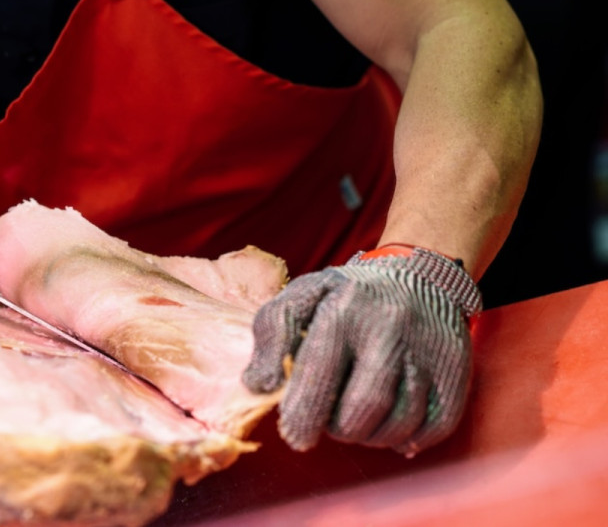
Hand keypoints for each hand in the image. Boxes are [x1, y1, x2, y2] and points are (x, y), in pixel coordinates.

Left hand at [242, 245, 481, 456]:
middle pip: (361, 411)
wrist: (419, 274)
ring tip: (357, 420)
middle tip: (330, 423)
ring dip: (370, 436)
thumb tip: (256, 384)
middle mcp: (388, 330)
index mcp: (342, 311)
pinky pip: (435, 427)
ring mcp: (427, 351)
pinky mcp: (456, 370)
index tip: (295, 436)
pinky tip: (391, 427)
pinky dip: (409, 439)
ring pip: (397, 425)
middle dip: (338, 430)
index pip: (319, 376)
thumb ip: (271, 334)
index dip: (303, 416)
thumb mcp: (302, 296)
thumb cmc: (348, 295)